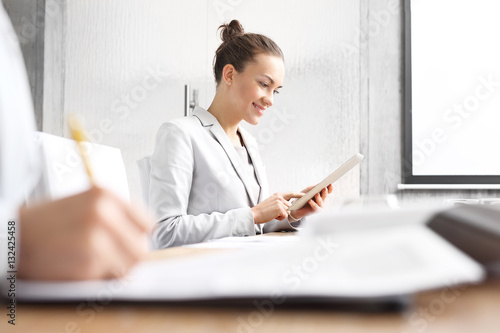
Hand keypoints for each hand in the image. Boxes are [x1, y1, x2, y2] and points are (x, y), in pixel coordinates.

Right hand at [18, 186, 151, 280]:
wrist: (12, 236)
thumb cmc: (50, 222)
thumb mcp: (86, 203)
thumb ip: (117, 216)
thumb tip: (144, 239)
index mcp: (106, 194)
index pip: (147, 224)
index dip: (139, 237)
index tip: (129, 242)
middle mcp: (103, 213)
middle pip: (141, 250)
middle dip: (129, 258)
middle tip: (111, 259)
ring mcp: (95, 238)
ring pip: (128, 267)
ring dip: (114, 270)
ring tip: (91, 261)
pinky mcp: (86, 262)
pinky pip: (105, 279)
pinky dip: (94, 278)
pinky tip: (76, 265)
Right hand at [251, 192, 303, 223]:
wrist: (255, 214)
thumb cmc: (263, 210)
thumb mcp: (272, 202)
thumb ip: (280, 202)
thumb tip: (289, 206)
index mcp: (278, 195)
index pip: (291, 193)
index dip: (298, 194)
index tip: (305, 195)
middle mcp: (279, 197)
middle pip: (290, 206)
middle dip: (284, 212)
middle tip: (274, 212)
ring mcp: (280, 202)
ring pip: (288, 212)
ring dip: (282, 215)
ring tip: (273, 214)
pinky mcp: (279, 208)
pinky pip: (285, 216)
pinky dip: (280, 218)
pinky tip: (273, 216)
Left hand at [289, 184, 332, 219]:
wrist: (296, 206)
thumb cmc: (303, 197)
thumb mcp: (308, 190)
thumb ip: (314, 187)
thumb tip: (320, 183)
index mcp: (322, 194)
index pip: (328, 191)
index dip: (330, 187)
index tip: (330, 183)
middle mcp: (322, 200)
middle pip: (325, 195)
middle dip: (325, 192)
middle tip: (324, 188)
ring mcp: (319, 206)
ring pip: (321, 201)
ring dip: (319, 198)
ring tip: (316, 194)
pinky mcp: (315, 211)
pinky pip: (315, 207)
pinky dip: (312, 203)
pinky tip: (309, 200)